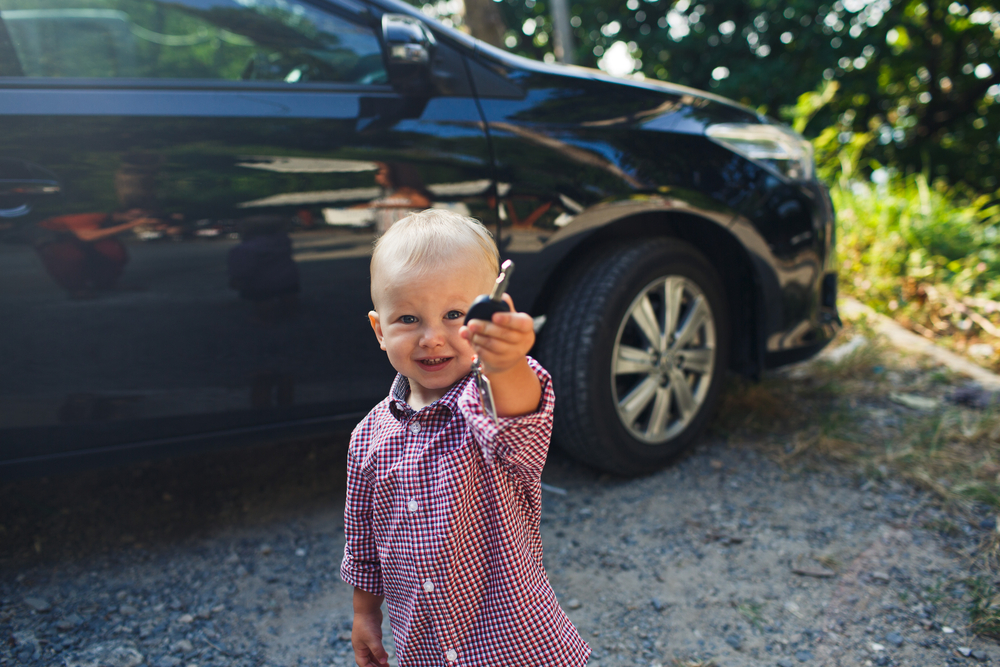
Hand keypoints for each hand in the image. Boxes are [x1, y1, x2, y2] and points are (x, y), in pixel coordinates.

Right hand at [352, 610, 388, 666]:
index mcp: (358, 648)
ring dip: (379, 660)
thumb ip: (378, 651)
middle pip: (368, 660)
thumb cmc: (367, 624)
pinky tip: (386, 655)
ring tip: (387, 664)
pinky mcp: (372, 636)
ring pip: (372, 654)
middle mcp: (361, 646)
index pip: (363, 663)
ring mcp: (366, 641)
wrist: (368, 608)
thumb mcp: (373, 639)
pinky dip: (380, 652)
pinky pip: (376, 648)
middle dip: (376, 665)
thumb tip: (383, 662)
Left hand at [461, 294, 540, 417]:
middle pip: (504, 334)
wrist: (507, 357)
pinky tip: (471, 340)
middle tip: (471, 323)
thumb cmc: (506, 332)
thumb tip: (502, 296)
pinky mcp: (502, 363)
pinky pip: (486, 354)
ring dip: (477, 337)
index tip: (494, 316)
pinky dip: (476, 346)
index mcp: (526, 327)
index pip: (521, 323)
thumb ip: (504, 308)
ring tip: (467, 330)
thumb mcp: (508, 320)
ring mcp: (513, 355)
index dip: (508, 319)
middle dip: (485, 327)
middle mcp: (523, 342)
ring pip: (492, 345)